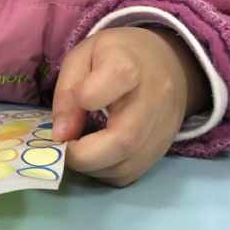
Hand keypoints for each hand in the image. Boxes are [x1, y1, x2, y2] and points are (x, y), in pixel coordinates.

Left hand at [51, 26, 208, 185]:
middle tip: (63, 148)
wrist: (169, 63)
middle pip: (122, 140)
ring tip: (79, 150)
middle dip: (82, 155)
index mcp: (128, 66)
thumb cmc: (117, 56)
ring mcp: (162, 129)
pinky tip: (98, 155)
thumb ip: (67, 93)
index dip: (80, 99)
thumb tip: (60, 135)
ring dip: (92, 167)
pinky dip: (107, 172)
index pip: (108, 84)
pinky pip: (131, 174)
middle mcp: (152, 101)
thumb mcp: (83, 57)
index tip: (66, 109)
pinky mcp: (163, 150)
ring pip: (127, 166)